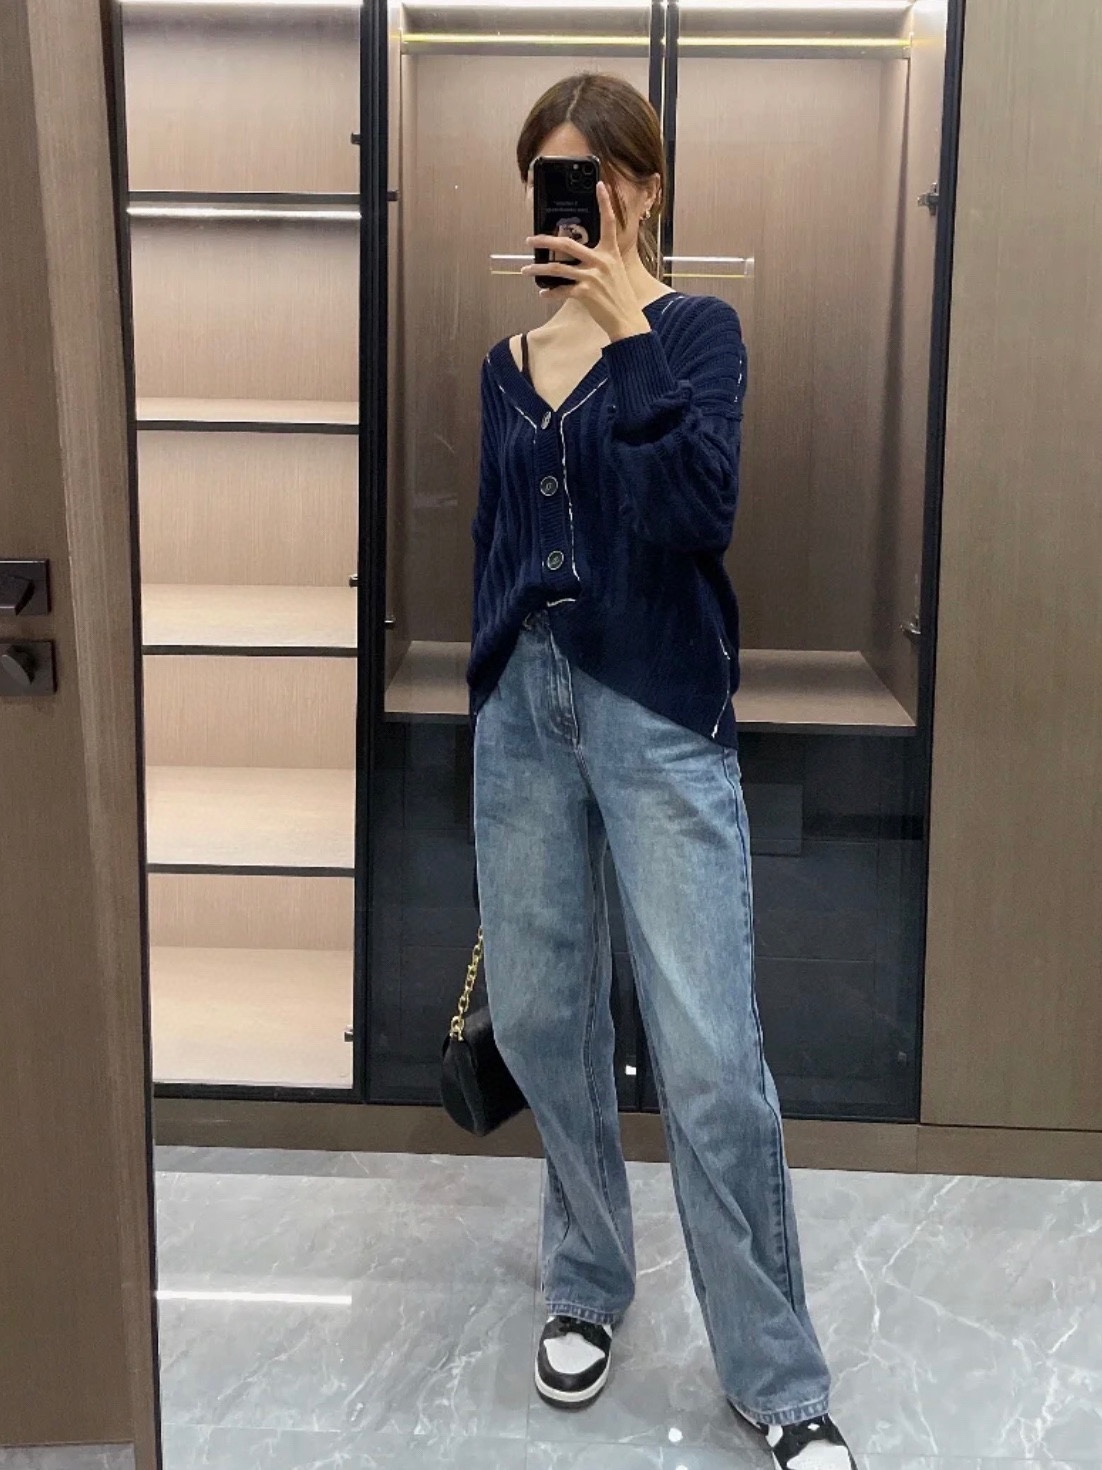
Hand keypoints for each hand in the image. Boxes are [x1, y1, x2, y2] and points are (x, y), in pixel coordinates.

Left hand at [523, 180, 650, 341]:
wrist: (627, 320)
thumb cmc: (620, 297)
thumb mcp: (616, 272)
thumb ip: (601, 260)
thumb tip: (579, 257)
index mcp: (610, 253)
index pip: (609, 222)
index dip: (604, 203)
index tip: (599, 185)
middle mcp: (601, 261)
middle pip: (568, 244)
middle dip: (545, 240)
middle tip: (530, 240)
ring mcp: (593, 276)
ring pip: (558, 268)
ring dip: (538, 269)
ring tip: (526, 270)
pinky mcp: (586, 293)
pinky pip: (562, 290)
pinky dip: (550, 292)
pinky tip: (543, 293)